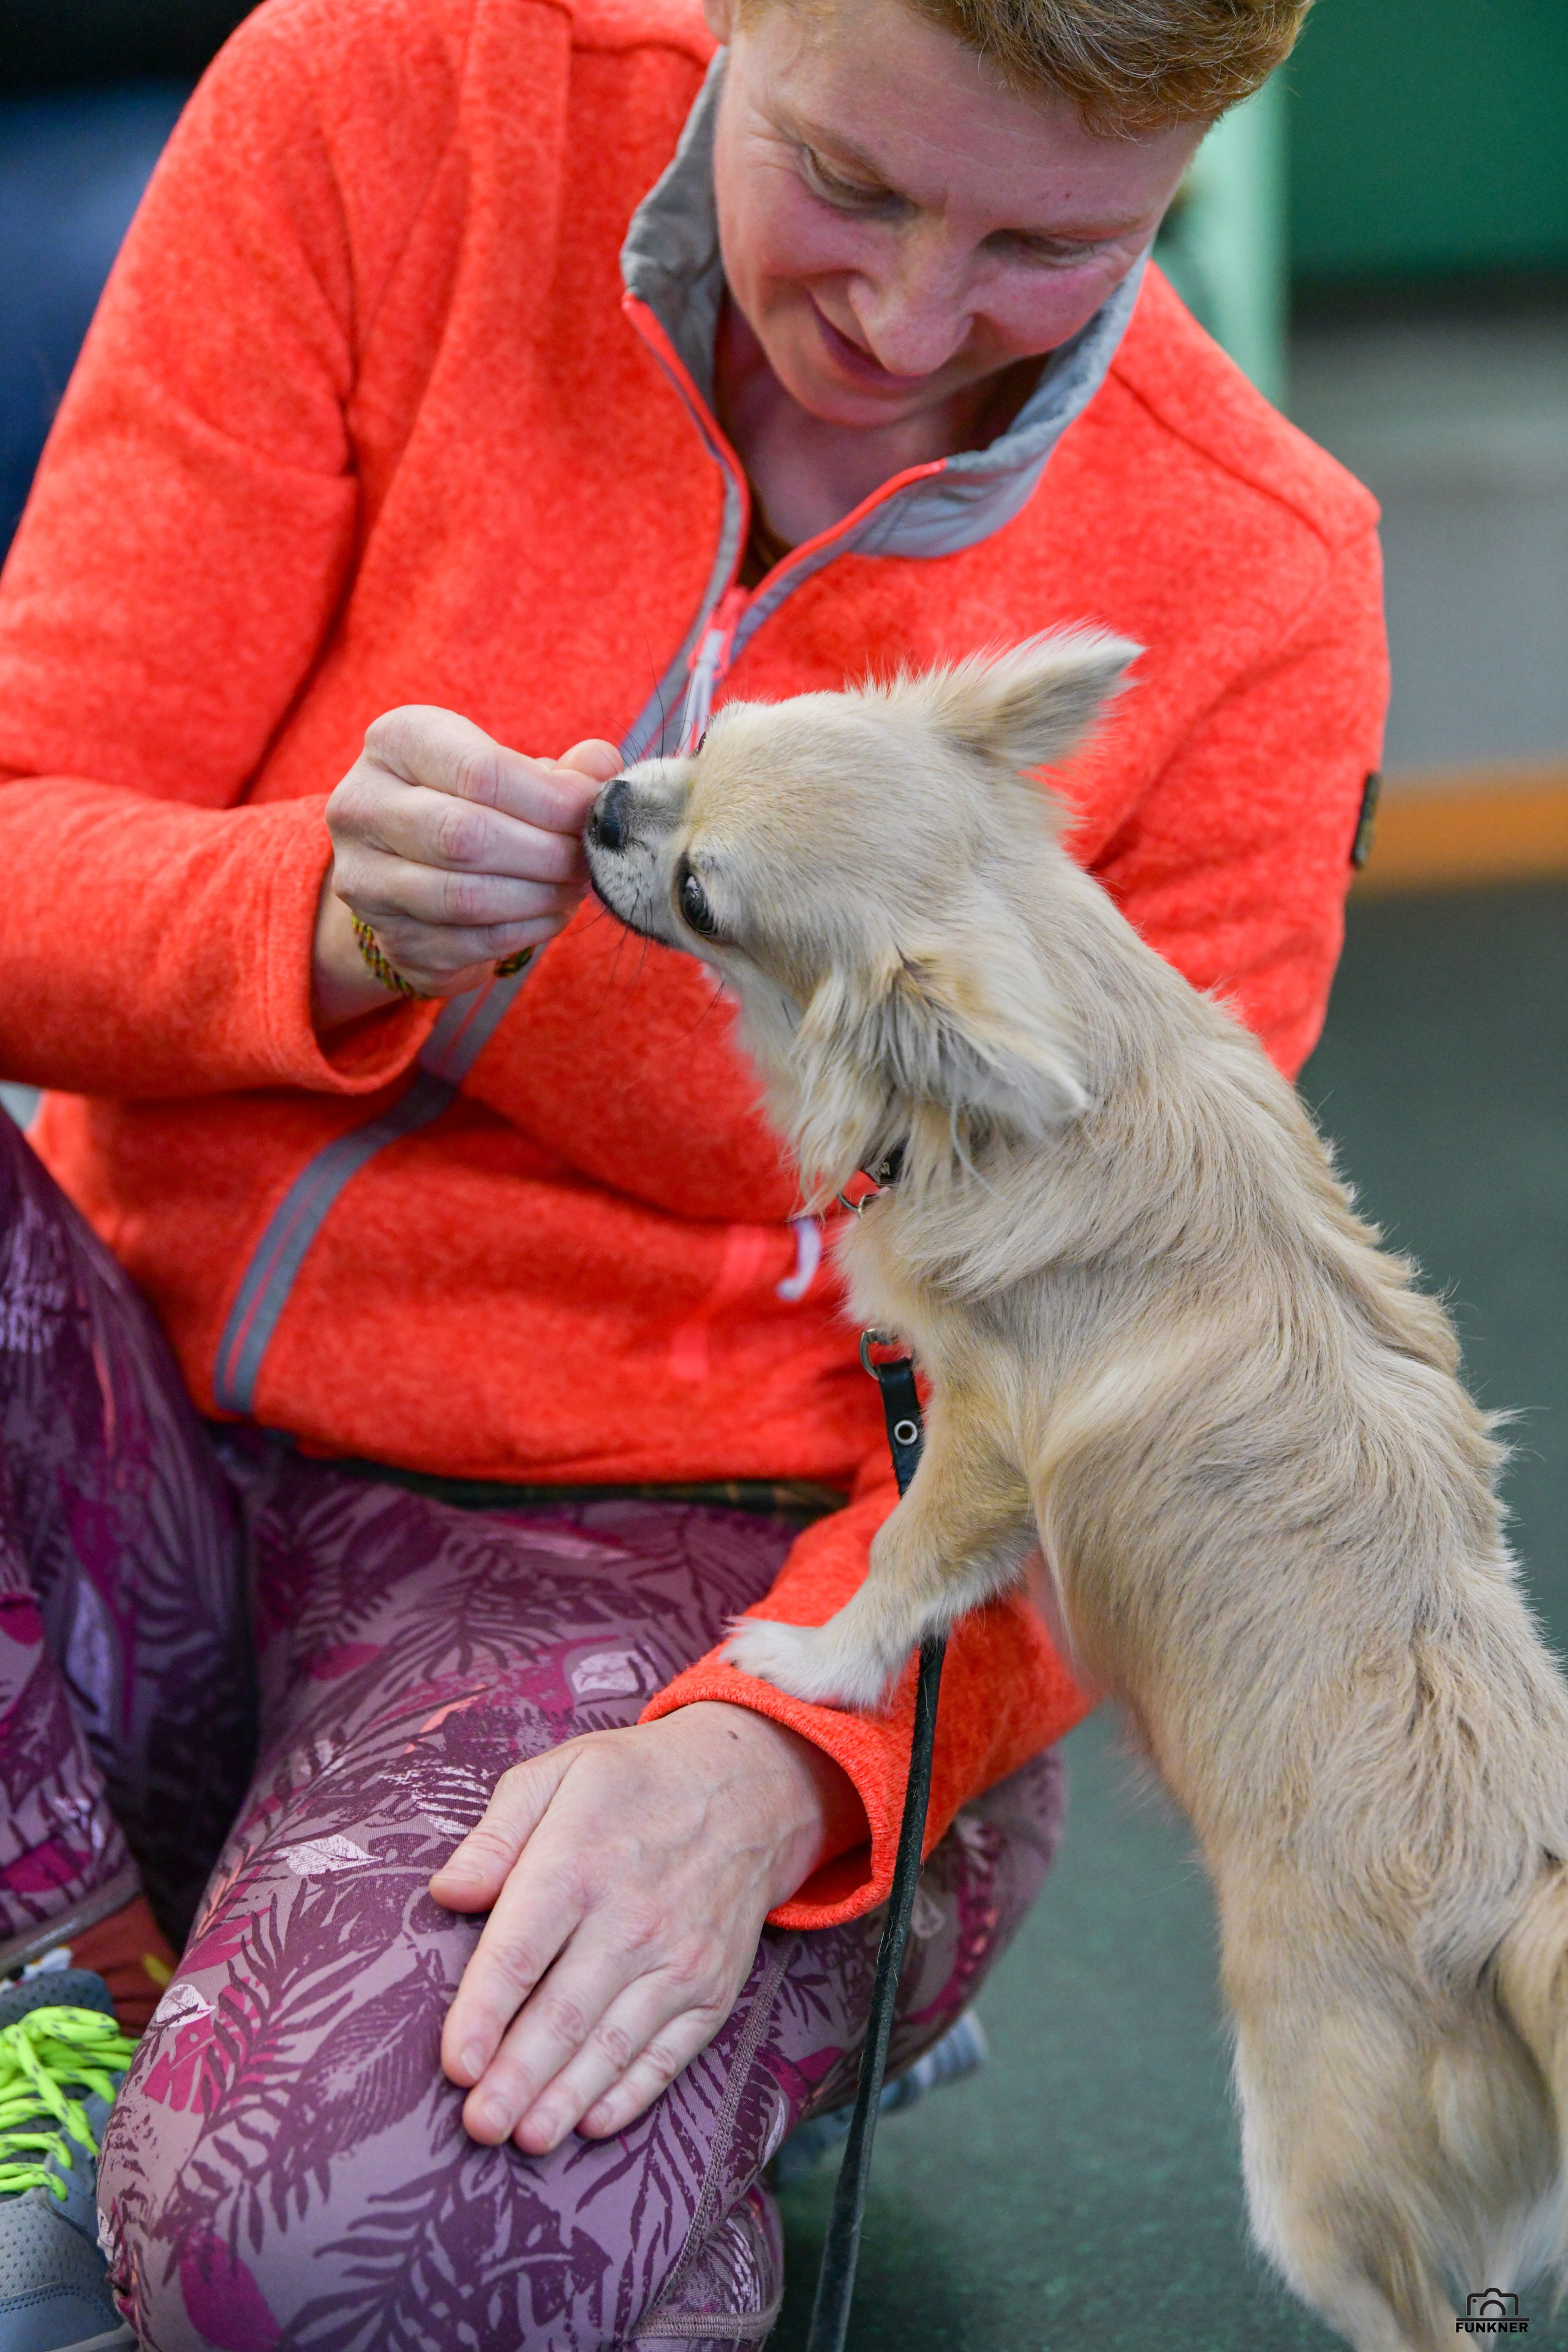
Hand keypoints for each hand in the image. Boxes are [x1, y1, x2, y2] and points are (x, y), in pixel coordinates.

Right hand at [313, 706, 622, 1027]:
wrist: (408, 864)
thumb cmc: (473, 801)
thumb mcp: (511, 766)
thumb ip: (562, 769)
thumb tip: (603, 767)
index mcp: (395, 742)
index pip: (480, 771)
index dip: (552, 798)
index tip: (594, 810)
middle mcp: (361, 807)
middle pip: (466, 836)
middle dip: (547, 852)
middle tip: (589, 858)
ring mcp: (365, 880)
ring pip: (466, 897)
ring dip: (540, 896)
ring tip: (574, 885)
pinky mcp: (391, 940)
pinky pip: (470, 944)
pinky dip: (525, 931)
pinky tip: (550, 913)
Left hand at [429, 1703, 863, 2151]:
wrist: (752, 1787)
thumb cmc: (633, 1783)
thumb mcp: (558, 1774)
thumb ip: (495, 1834)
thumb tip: (446, 1892)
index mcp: (578, 1862)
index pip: (521, 1952)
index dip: (484, 2014)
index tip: (454, 2066)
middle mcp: (632, 1918)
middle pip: (564, 2014)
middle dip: (517, 2078)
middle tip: (478, 2127)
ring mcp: (679, 1959)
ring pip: (613, 2045)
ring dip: (566, 2099)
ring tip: (525, 2139)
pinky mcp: (712, 1988)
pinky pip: (668, 2053)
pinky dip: (631, 2094)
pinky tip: (592, 2123)